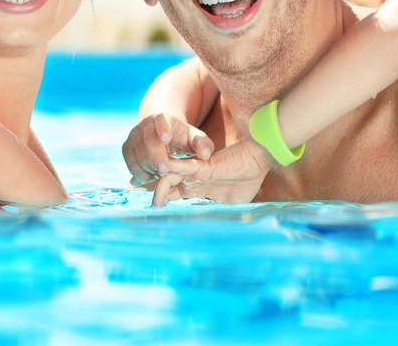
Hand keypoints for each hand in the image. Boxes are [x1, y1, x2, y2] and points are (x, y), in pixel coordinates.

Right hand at [122, 113, 213, 187]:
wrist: (164, 136)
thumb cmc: (183, 138)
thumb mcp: (196, 139)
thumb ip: (204, 145)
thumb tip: (205, 154)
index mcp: (163, 118)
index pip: (161, 120)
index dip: (163, 128)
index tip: (166, 139)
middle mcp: (145, 125)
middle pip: (147, 140)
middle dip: (156, 157)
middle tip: (165, 172)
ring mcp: (133, 136)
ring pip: (137, 154)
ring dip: (148, 168)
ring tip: (160, 177)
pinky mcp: (127, 148)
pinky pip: (129, 163)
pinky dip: (139, 173)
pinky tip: (150, 179)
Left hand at [149, 136, 275, 206]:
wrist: (256, 162)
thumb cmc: (245, 182)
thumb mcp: (228, 205)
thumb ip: (216, 215)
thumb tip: (212, 236)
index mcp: (194, 188)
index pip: (171, 195)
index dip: (159, 201)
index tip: (147, 213)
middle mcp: (190, 179)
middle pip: (164, 184)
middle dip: (149, 192)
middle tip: (140, 202)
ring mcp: (194, 171)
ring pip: (169, 175)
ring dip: (158, 187)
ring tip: (154, 202)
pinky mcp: (202, 165)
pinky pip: (183, 166)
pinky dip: (172, 169)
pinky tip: (162, 176)